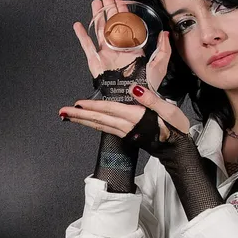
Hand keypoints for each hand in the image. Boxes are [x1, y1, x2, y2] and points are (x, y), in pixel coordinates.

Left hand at [58, 82, 192, 141]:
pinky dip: (93, 124)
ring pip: (99, 125)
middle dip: (79, 115)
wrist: (176, 148)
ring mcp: (124, 132)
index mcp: (135, 117)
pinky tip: (86, 122)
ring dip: (82, 121)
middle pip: (98, 119)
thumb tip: (134, 89)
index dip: (92, 106)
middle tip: (62, 112)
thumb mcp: (167, 109)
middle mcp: (126, 126)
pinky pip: (105, 129)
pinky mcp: (125, 135)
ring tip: (67, 117)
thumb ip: (150, 99)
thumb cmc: (174, 127)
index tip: (77, 103)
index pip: (109, 109)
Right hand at [72, 0, 170, 90]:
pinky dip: (82, 36)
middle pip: (111, 24)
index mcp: (132, 49)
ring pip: (99, 31)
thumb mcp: (161, 64)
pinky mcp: (96, 63)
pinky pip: (87, 47)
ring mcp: (106, 55)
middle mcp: (118, 50)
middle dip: (108, 8)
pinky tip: (78, 26)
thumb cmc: (148, 86)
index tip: (121, 0)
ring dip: (97, 16)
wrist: (133, 101)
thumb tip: (164, 33)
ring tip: (94, 3)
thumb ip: (164, 48)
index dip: (123, 12)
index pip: (126, 25)